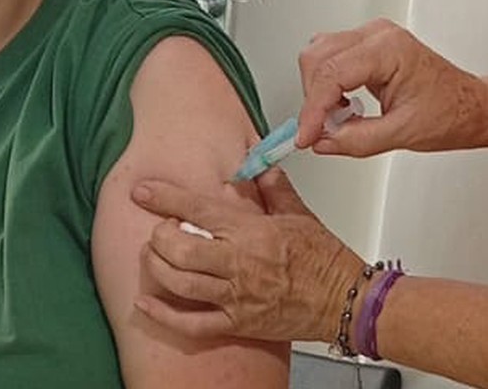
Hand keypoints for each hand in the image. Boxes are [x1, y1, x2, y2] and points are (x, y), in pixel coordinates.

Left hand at [131, 169, 364, 342]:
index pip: (199, 210)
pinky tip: (146, 305)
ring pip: (181, 283)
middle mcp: (240, 263)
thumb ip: (273, 187)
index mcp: (252, 231)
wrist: (345, 300)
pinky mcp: (237, 323)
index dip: (165, 198)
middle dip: (158, 238)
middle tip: (157, 231)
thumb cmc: (325, 258)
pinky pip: (192, 323)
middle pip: (180, 249)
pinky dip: (164, 316)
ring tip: (152, 257)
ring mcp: (236, 296)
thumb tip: (257, 163)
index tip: (142, 191)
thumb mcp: (299, 213)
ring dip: (157, 269)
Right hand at [296, 18, 487, 155]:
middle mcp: (378, 35)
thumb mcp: (402, 134)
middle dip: (314, 97)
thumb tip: (323, 141)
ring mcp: (372, 37)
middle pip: (317, 57)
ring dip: (319, 89)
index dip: (313, 108)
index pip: (332, 73)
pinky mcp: (368, 46)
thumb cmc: (450, 112)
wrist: (470, 106)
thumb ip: (356, 140)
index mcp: (389, 49)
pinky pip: (331, 57)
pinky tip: (344, 104)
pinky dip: (327, 84)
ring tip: (339, 116)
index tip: (306, 135)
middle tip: (324, 129)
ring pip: (319, 54)